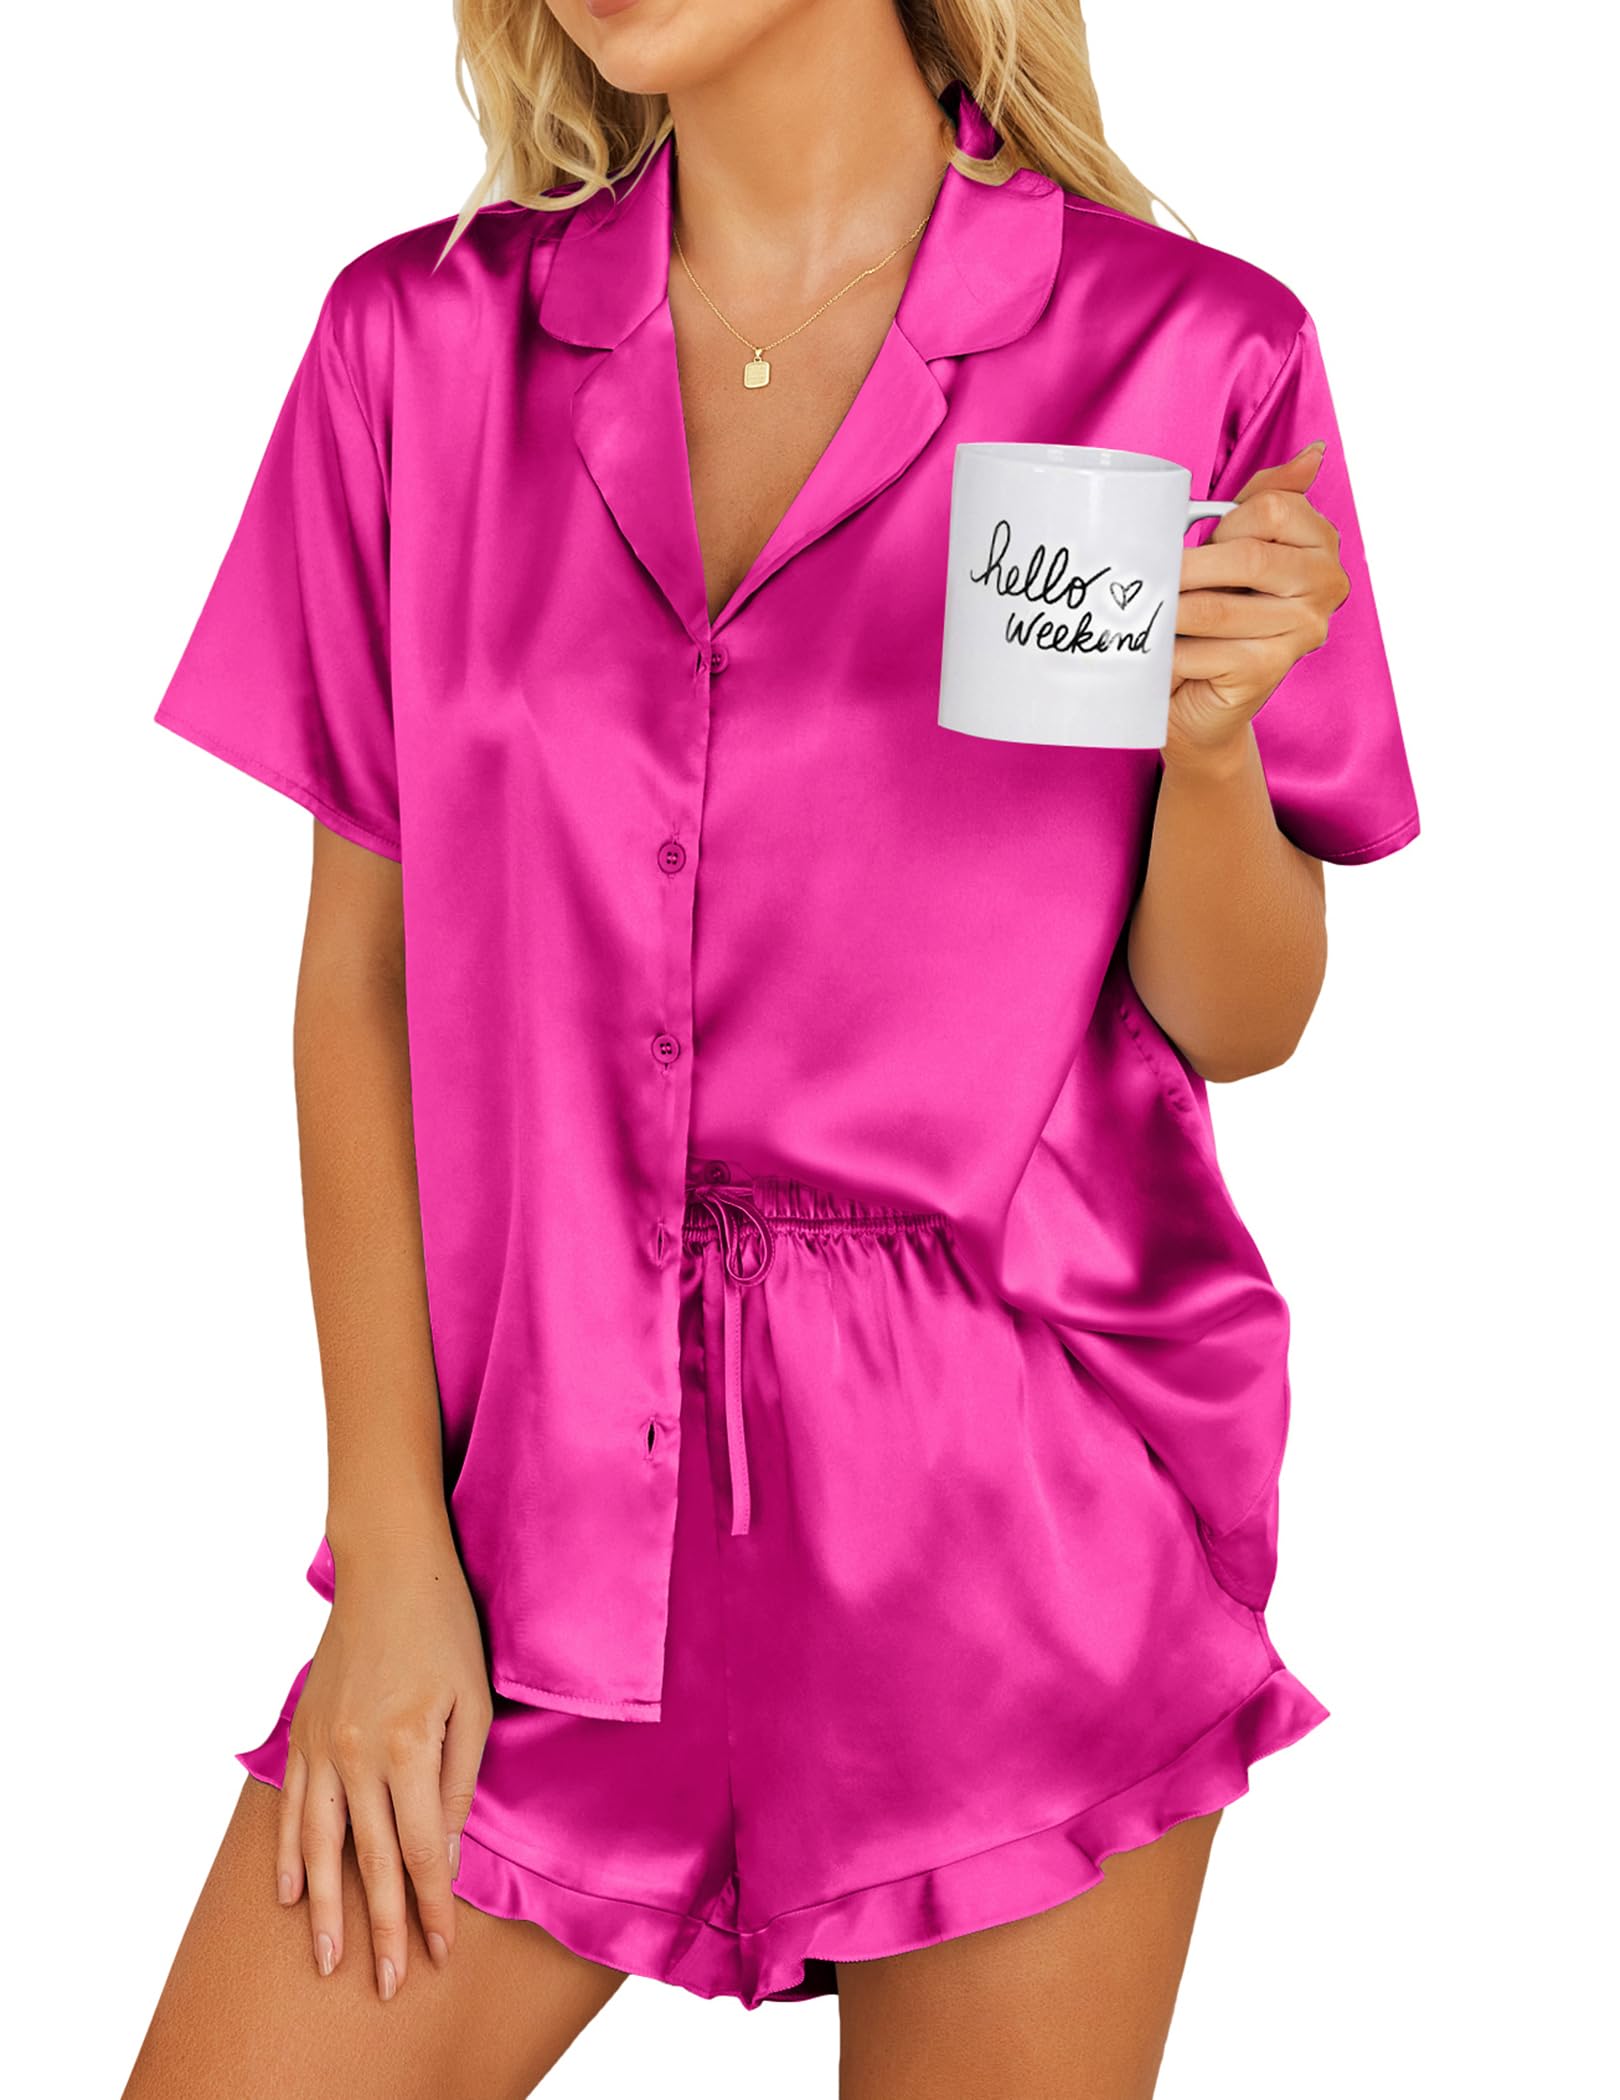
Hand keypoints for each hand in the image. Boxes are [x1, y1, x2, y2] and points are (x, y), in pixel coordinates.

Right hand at [277, 1524, 492, 2000]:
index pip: (422, 1849)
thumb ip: (461, 1777)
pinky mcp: (302, 1731)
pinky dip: (287, 1852)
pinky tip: (288, 1892)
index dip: (432, 1906)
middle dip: (382, 1927)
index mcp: (406, 1746)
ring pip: (318, 1845)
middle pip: (368, 1861)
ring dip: (324, 1909)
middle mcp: (356, 1753)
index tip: (439, 1951)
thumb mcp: (473, 1701)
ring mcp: (321, 1744)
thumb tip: (450, 1845)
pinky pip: (290, 1806)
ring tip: (329, 1960)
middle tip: (387, 1984)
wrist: (390, 1567)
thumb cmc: (446, 1627)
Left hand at [1167, 440, 1349, 767]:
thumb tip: (1314, 453)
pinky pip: (1201, 650)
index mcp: (1322, 546)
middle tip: (1151, 579)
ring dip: (1168, 611)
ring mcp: (1302, 631)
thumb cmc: (1216, 620)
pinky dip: (1166, 652)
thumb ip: (1270, 499)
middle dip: (1187, 569)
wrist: (1202, 704)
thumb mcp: (1240, 549)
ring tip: (1143, 612)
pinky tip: (1154, 651)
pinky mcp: (1268, 670)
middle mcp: (1325, 586)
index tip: (1207, 542)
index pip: (1272, 509)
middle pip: (1247, 557)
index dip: (1226, 524)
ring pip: (1214, 607)